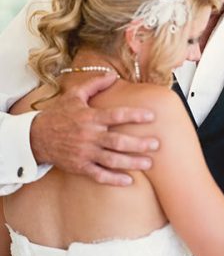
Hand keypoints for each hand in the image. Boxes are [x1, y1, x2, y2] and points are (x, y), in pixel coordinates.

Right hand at [29, 73, 156, 186]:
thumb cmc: (58, 114)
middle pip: (117, 141)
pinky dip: (113, 179)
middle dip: (139, 144)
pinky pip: (99, 175)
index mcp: (90, 117)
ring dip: (131, 162)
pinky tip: (129, 180)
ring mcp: (85, 153)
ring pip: (112, 160)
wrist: (35, 137)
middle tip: (156, 144)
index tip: (152, 116)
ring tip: (149, 163)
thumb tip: (112, 75)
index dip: (134, 115)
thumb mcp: (73, 95)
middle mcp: (89, 136)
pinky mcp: (80, 167)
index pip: (116, 115)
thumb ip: (94, 84)